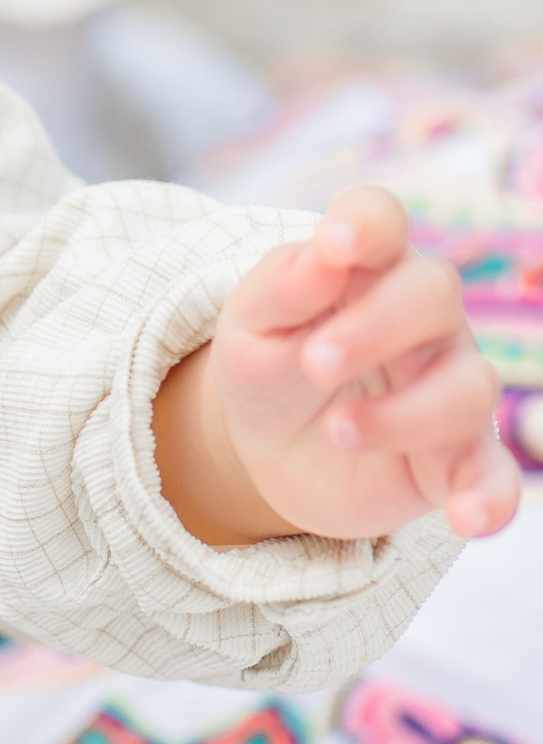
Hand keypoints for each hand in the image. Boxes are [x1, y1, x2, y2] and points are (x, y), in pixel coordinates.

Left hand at [154, 185, 516, 548]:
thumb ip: (282, 285)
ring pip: (468, 387)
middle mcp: (423, 319)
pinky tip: (468, 520)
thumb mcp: (250, 326)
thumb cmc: (270, 365)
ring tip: (338, 430)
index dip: (366, 225)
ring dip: (403, 413)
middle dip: (376, 326)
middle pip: (434, 295)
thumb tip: (320, 254)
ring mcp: (446, 386)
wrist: (269, 449)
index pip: (381, 223)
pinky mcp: (454, 460)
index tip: (335, 246)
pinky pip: (492, 476)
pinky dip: (490, 498)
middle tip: (315, 364)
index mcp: (365, 269)